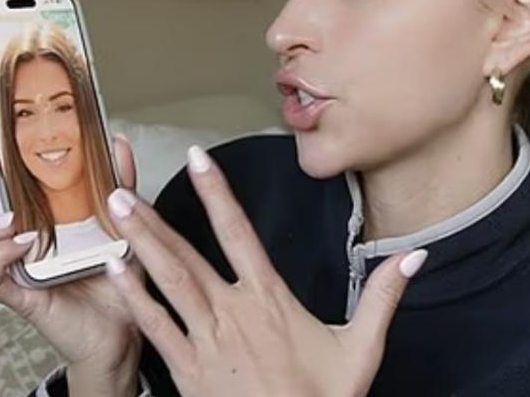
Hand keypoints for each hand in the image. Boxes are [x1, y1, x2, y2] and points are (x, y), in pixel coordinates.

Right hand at [0, 135, 142, 393]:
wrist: (126, 323)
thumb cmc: (115, 271)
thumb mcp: (121, 220)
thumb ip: (118, 182)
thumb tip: (119, 142)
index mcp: (27, 216)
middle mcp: (9, 240)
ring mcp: (8, 267)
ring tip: (11, 217)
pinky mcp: (16, 295)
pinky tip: (23, 244)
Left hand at [103, 145, 427, 396]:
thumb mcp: (362, 347)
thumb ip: (384, 296)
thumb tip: (415, 256)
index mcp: (270, 300)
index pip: (239, 233)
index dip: (217, 194)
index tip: (198, 159)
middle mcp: (232, 313)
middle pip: (187, 256)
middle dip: (153, 220)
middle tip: (120, 189)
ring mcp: (206, 342)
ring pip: (166, 285)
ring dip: (138, 248)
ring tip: (114, 217)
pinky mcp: (188, 371)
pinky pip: (155, 329)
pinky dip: (134, 299)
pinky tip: (115, 273)